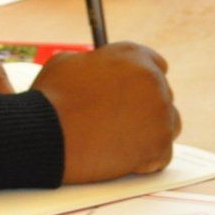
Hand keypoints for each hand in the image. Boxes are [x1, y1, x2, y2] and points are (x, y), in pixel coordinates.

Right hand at [31, 43, 179, 183]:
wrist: (46, 135)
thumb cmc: (51, 99)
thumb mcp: (66, 63)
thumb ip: (92, 63)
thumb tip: (96, 70)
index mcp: (133, 56)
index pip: (156, 64)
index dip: (140, 81)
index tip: (131, 92)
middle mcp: (153, 80)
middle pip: (162, 95)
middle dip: (143, 107)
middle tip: (118, 120)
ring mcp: (160, 114)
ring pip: (168, 124)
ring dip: (149, 132)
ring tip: (120, 140)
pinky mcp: (159, 146)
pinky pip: (161, 154)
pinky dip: (145, 159)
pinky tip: (122, 157)